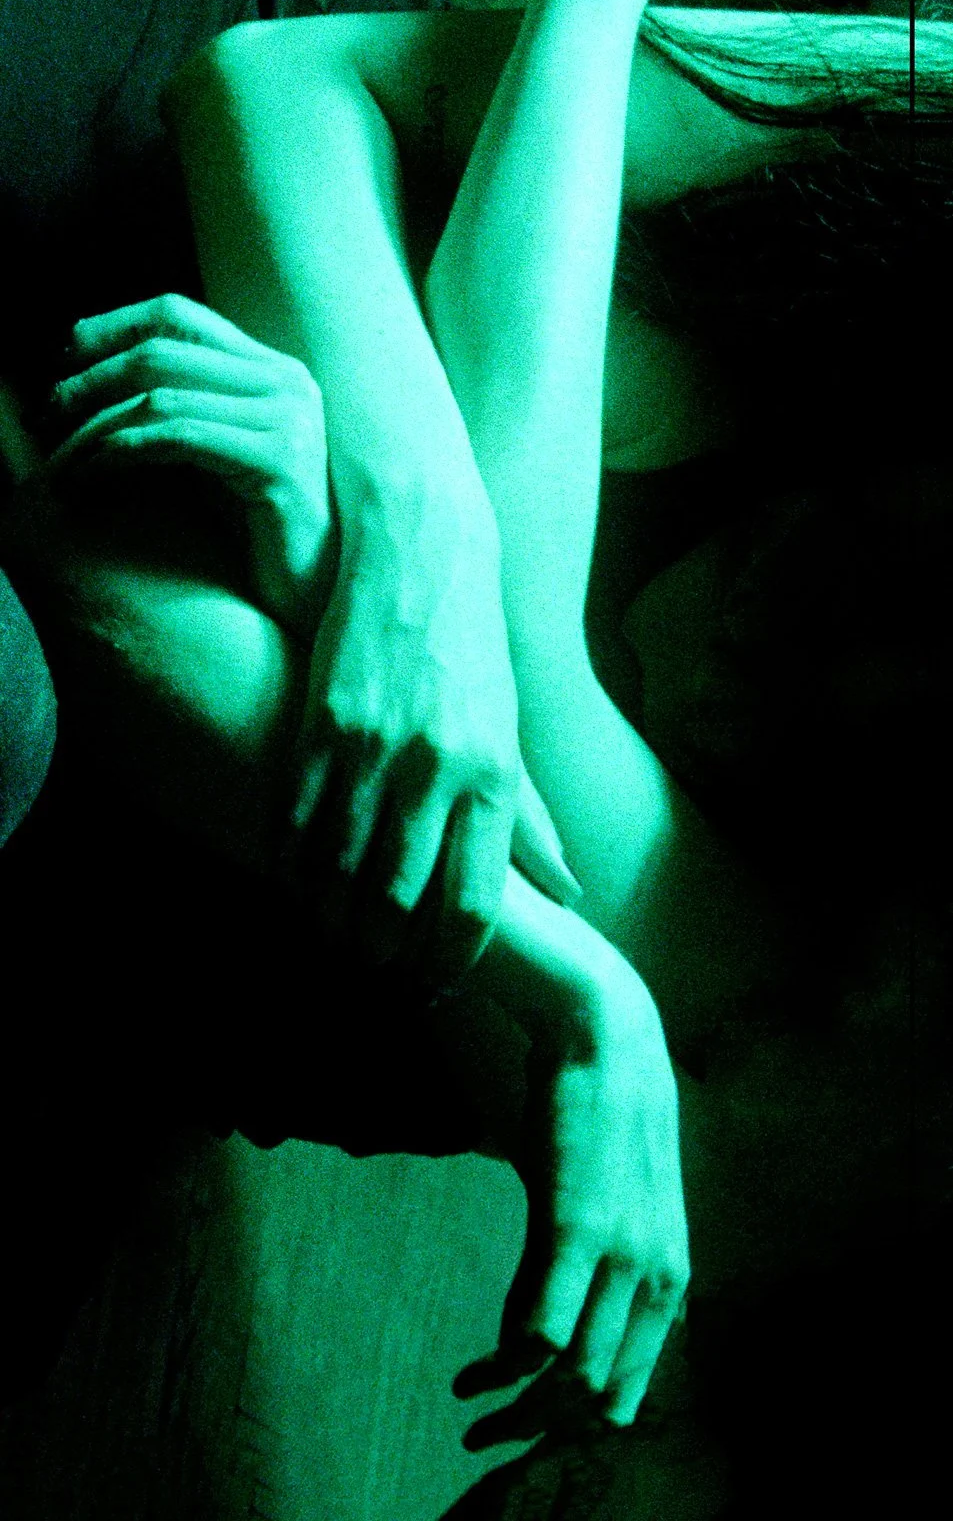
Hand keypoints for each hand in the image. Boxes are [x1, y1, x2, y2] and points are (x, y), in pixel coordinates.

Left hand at [39, 293, 334, 630]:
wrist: (317, 595)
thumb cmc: (257, 536)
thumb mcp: (212, 458)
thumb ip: (176, 412)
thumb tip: (84, 384)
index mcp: (273, 370)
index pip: (178, 314)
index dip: (109, 327)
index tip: (60, 363)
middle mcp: (286, 382)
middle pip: (160, 349)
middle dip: (87, 381)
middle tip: (42, 419)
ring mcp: (287, 419)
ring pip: (160, 395)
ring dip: (92, 428)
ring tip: (57, 463)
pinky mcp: (278, 462)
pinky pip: (176, 439)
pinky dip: (118, 455)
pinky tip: (88, 480)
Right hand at [286, 487, 581, 989]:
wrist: (424, 551)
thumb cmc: (474, 648)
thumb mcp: (510, 731)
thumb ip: (527, 818)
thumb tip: (567, 890)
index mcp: (493, 776)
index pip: (472, 906)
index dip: (448, 961)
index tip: (432, 984)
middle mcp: (436, 769)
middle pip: (398, 903)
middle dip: (381, 953)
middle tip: (369, 972)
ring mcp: (375, 747)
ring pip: (339, 869)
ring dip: (327, 918)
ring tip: (326, 938)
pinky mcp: (322, 721)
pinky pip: (295, 817)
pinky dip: (286, 862)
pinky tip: (285, 881)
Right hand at [455, 960, 688, 1438]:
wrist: (604, 1033)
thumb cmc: (603, 1112)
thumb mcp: (619, 1200)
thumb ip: (605, 1260)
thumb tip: (564, 1312)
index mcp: (672, 1273)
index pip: (633, 1379)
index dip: (581, 1417)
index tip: (531, 1426)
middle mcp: (657, 1273)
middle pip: (600, 1387)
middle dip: (540, 1423)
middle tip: (485, 1431)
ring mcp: (619, 1252)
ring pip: (571, 1370)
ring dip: (514, 1398)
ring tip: (469, 1398)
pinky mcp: (575, 1226)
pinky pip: (543, 1325)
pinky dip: (507, 1359)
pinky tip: (479, 1367)